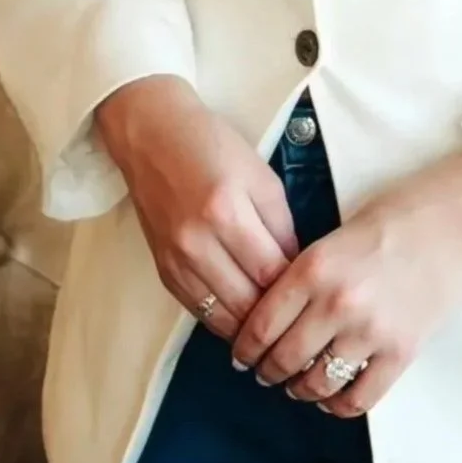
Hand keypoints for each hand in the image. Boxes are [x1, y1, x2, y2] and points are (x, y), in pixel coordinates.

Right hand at [95, 75, 299, 332]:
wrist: (152, 137)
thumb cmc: (212, 147)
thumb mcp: (261, 176)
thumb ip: (281, 225)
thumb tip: (293, 269)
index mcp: (226, 211)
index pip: (270, 273)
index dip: (293, 288)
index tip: (309, 291)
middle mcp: (197, 243)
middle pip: (246, 304)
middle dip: (274, 312)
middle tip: (294, 311)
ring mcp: (176, 261)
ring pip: (222, 318)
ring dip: (249, 324)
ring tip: (271, 321)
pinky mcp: (163, 271)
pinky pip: (198, 312)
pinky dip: (223, 318)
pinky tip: (241, 314)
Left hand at [230, 146, 461, 417]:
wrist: (459, 220)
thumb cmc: (399, 214)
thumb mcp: (338, 232)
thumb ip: (307, 272)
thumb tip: (276, 313)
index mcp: (315, 266)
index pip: (261, 323)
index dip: (245, 347)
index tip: (242, 355)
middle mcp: (337, 303)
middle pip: (283, 358)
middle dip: (268, 371)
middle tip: (265, 373)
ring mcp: (371, 332)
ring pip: (316, 383)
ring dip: (300, 390)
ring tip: (298, 385)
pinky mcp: (401, 352)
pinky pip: (359, 398)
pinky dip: (339, 405)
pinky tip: (333, 397)